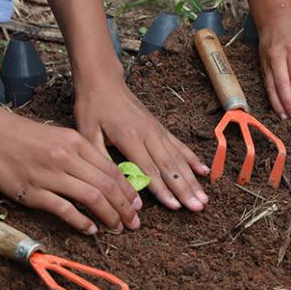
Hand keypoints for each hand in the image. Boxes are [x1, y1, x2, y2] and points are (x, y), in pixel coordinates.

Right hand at [0, 108, 140, 233]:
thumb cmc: (20, 134)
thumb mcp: (58, 136)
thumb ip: (81, 154)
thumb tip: (104, 178)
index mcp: (75, 142)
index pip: (112, 170)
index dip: (128, 191)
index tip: (137, 205)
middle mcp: (66, 157)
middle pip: (107, 186)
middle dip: (125, 208)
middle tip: (133, 222)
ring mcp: (49, 174)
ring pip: (91, 198)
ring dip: (109, 216)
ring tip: (117, 227)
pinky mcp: (32, 190)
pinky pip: (64, 209)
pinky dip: (82, 222)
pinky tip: (91, 229)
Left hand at [75, 78, 209, 211]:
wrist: (104, 81)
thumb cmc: (92, 108)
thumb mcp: (87, 134)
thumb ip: (102, 159)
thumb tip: (117, 186)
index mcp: (129, 136)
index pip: (149, 169)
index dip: (163, 190)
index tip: (175, 206)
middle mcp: (149, 134)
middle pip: (170, 167)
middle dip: (185, 190)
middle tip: (198, 208)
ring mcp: (158, 130)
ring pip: (178, 159)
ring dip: (192, 180)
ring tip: (204, 198)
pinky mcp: (161, 128)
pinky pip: (180, 146)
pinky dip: (192, 159)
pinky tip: (203, 172)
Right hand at [258, 16, 290, 119]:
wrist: (275, 23)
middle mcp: (278, 56)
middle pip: (282, 82)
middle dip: (288, 101)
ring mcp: (268, 62)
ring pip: (272, 86)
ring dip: (279, 104)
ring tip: (287, 117)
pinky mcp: (263, 68)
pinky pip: (267, 86)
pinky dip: (272, 100)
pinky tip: (279, 110)